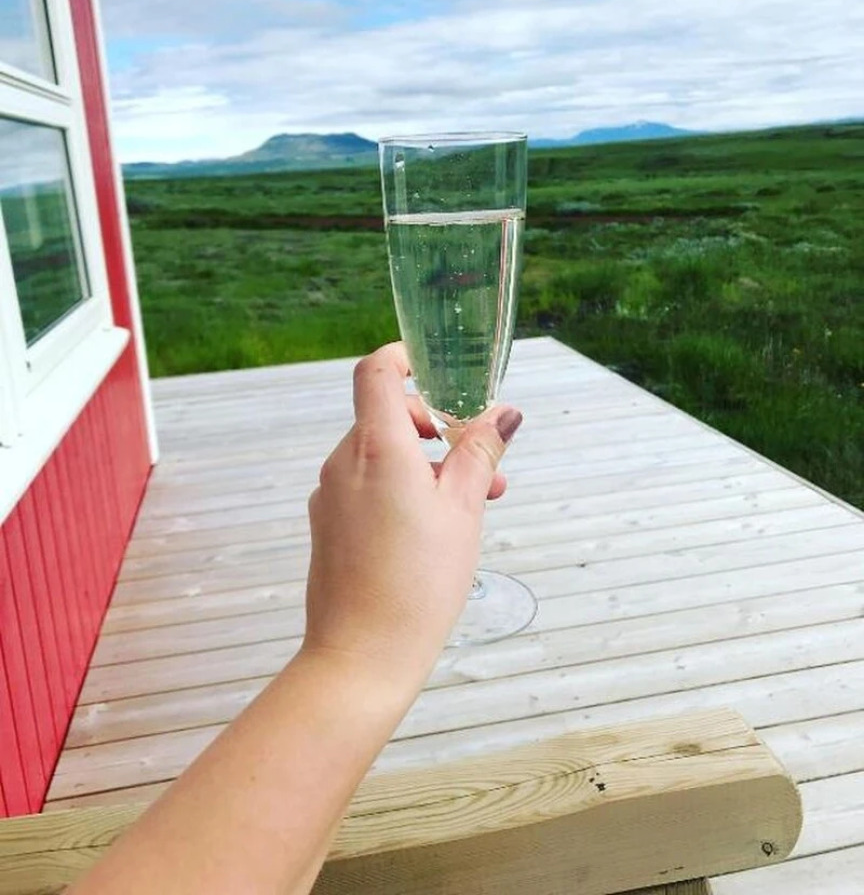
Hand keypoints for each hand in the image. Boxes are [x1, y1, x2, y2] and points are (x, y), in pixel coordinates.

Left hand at [303, 342, 521, 692]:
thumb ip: (479, 453)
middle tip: (481, 469)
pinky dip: (400, 491)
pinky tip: (432, 533)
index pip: (376, 372)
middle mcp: (343, 463)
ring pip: (381, 458)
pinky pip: (366, 488)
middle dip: (438, 432)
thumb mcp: (464, 510)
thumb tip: (503, 413)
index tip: (436, 369)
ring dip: (425, 467)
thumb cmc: (417, 582)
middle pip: (387, 418)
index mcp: (377, 447)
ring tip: (470, 509)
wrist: (361, 656)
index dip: (404, 358)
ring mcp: (330, 495)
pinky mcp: (328, 526)